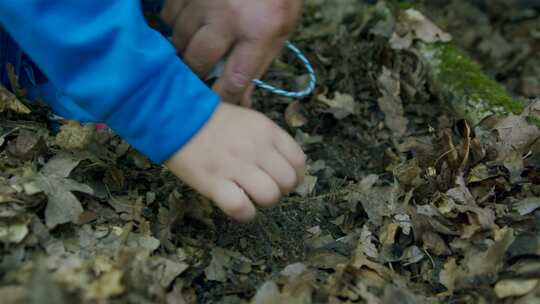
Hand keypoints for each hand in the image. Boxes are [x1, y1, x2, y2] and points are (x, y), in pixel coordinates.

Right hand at [161, 0, 302, 105]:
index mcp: (259, 32)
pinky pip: (169, 14)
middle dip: (195, 72)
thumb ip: (259, 64)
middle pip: (197, 61)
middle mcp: (228, 17)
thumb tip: (241, 101)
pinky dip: (176, 22)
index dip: (221, 99)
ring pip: (178, 38)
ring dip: (184, 46)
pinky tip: (191, 20)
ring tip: (196, 42)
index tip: (214, 105)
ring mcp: (204, 0)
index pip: (233, 81)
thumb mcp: (281, 29)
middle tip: (198, 72)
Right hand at [165, 103, 305, 221]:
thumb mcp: (249, 120)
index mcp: (267, 131)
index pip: (299, 161)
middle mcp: (257, 148)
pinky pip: (241, 209)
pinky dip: (244, 213)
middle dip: (280, 189)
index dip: (295, 175)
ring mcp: (236, 166)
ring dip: (262, 202)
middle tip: (263, 186)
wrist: (177, 117)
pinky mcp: (215, 183)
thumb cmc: (214, 120)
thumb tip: (284, 166)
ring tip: (249, 195)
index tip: (281, 178)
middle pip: (288, 182)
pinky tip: (237, 206)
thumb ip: (269, 140)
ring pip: (270, 196)